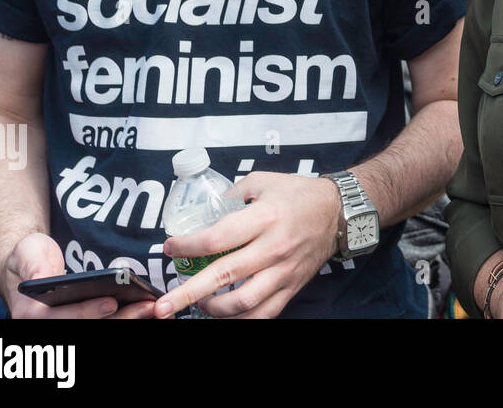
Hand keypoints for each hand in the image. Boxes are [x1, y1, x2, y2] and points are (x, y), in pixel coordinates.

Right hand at [5, 232, 153, 318]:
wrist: (32, 265)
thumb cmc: (31, 257)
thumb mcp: (27, 253)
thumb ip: (34, 265)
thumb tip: (41, 279)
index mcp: (31, 315)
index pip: (62, 318)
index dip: (87, 312)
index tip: (111, 302)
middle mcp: (49, 326)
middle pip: (88, 326)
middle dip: (120, 317)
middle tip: (146, 306)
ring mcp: (69, 325)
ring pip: (103, 328)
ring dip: (129, 320)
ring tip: (154, 308)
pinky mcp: (86, 321)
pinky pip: (109, 323)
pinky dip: (128, 318)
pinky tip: (150, 312)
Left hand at [154, 172, 342, 318]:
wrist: (338, 212)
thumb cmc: (298, 194)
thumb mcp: (263, 181)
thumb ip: (231, 195)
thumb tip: (203, 213)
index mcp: (265, 217)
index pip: (218, 238)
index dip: (188, 246)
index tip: (170, 247)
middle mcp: (274, 247)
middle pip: (224, 275)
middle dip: (188, 293)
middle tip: (164, 305)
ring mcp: (284, 271)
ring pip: (244, 302)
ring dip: (214, 309)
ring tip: (198, 304)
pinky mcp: (292, 286)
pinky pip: (265, 313)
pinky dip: (242, 320)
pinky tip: (225, 315)